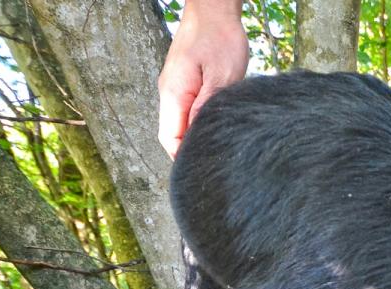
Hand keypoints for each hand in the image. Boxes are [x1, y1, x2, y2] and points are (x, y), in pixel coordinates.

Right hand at [157, 1, 248, 157]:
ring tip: (218, 151)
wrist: (213, 10)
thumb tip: (200, 139)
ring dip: (196, 137)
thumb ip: (208, 109)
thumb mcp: (221, 78)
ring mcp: (176, 87)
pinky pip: (188, 110)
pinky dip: (200, 123)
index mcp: (173, 94)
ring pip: (181, 123)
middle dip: (191, 152)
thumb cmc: (220, 39)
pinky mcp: (186, 82)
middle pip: (173, 135)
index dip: (185, 159)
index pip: (170, 139)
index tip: (205, 172)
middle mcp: (169, 93)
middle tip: (216, 167)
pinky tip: (217, 128)